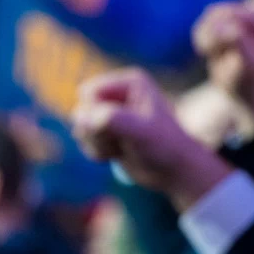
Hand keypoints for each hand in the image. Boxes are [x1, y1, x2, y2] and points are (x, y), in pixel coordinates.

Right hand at [72, 68, 234, 208]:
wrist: (173, 171)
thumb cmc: (163, 147)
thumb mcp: (140, 132)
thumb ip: (111, 120)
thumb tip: (81, 117)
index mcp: (129, 82)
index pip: (89, 92)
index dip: (96, 115)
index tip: (119, 130)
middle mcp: (118, 93)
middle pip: (82, 110)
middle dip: (95, 132)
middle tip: (119, 143)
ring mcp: (111, 112)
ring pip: (80, 126)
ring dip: (95, 143)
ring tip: (119, 149)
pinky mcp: (107, 130)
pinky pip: (84, 139)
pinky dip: (96, 151)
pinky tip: (116, 155)